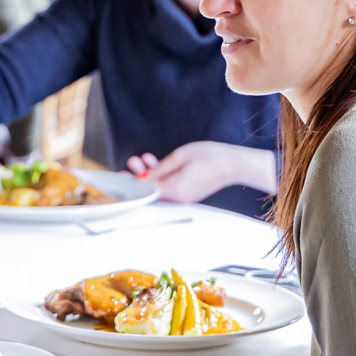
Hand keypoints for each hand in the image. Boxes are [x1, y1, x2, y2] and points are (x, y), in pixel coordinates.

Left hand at [127, 141, 277, 202]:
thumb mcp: (179, 157)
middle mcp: (179, 198)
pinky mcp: (189, 193)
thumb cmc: (211, 157)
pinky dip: (162, 177)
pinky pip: (170, 187)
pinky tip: (156, 163)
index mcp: (174, 191)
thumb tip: (144, 176)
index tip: (120, 176)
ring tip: (142, 159)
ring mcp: (185, 197)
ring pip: (160, 188)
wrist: (234, 164)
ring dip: (151, 174)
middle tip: (130, 164)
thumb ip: (159, 169)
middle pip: (151, 191)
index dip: (131, 183)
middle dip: (139, 176)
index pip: (146, 190)